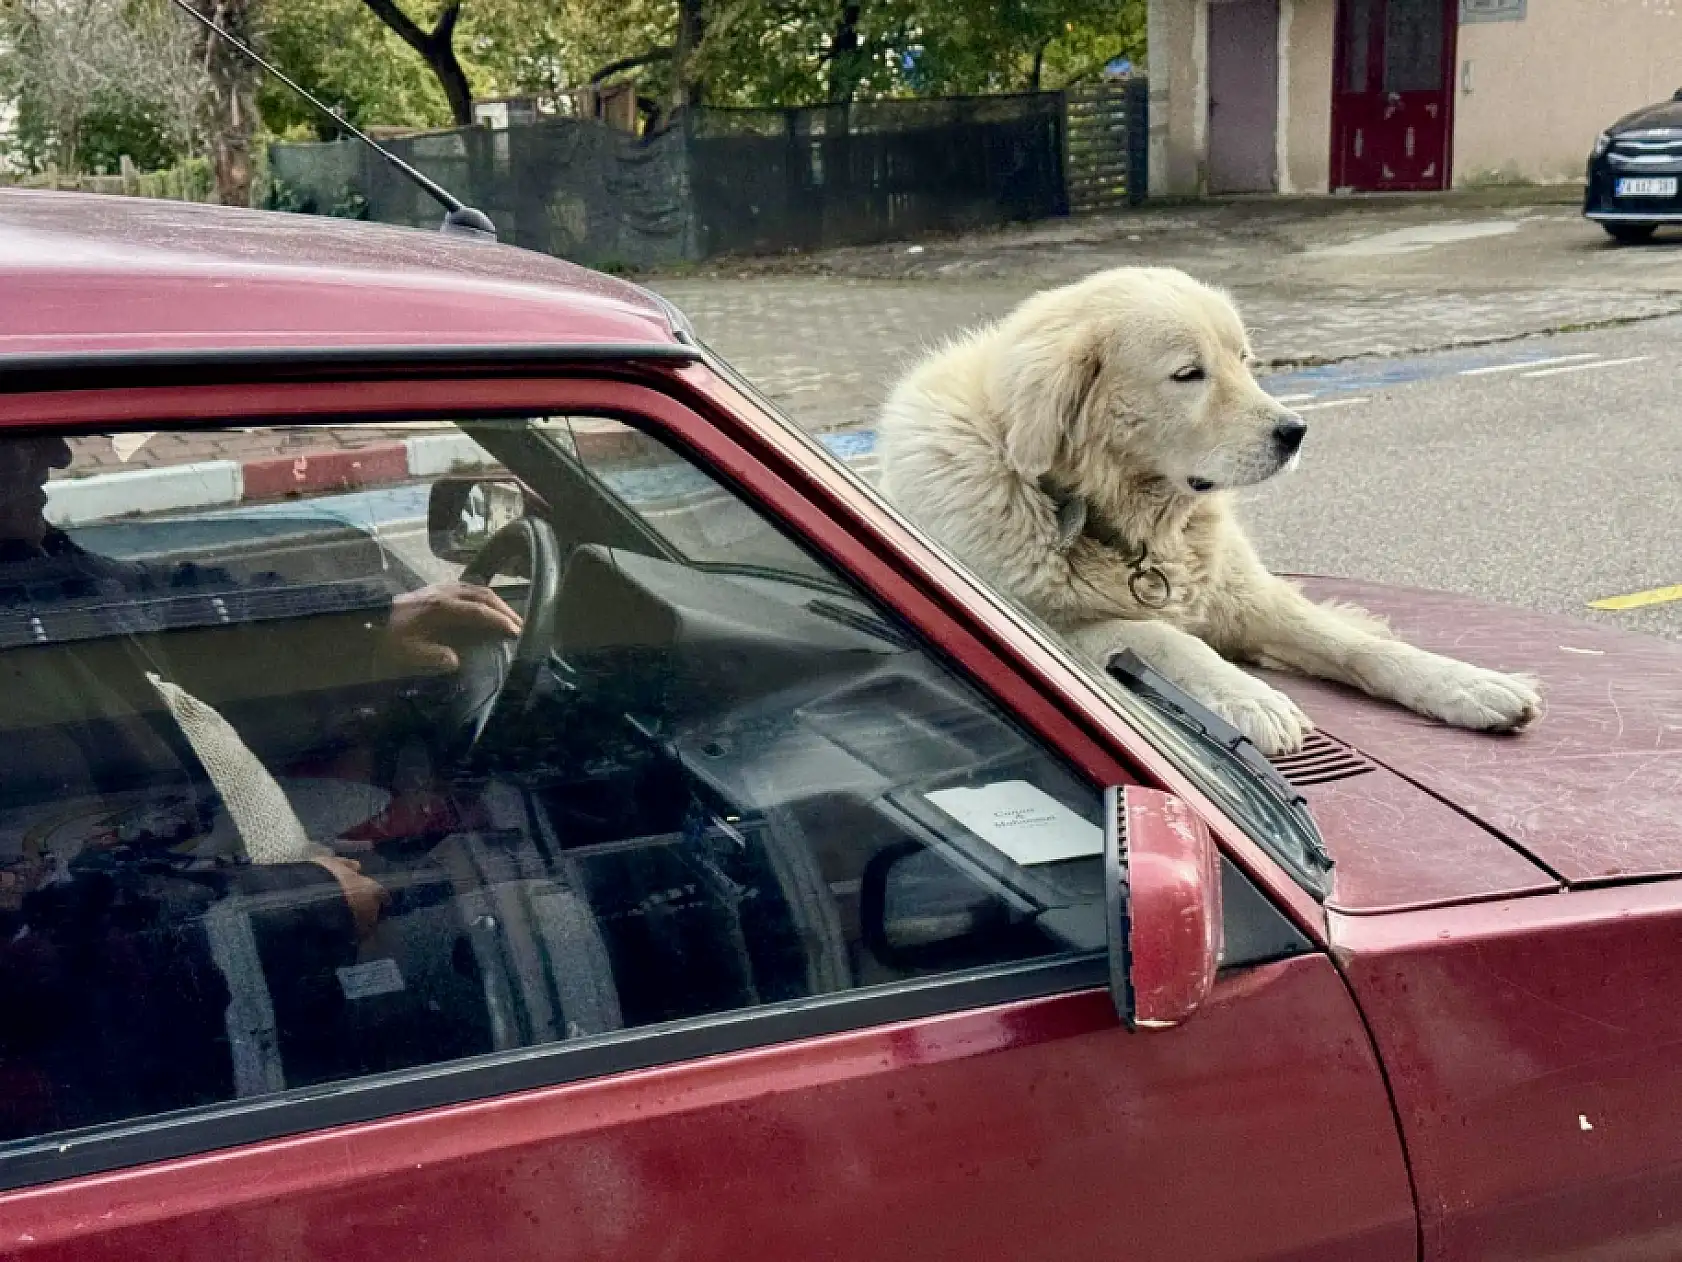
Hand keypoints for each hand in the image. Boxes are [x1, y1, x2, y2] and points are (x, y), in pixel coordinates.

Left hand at [384, 582, 522, 672]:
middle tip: (520, 627)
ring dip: (496, 603)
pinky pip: (466, 587)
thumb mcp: (406, 655)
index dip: (499, 621)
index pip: (478, 611)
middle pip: (483, 595)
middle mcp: (442, 592)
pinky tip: (487, 608)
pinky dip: (482, 597)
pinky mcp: (435, 589)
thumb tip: (455, 660)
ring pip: (476, 588)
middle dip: (504, 610)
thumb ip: (431, 658)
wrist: (365, 623)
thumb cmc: (388, 641)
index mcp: (439, 607)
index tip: (515, 633)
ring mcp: (439, 587)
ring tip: (509, 618)